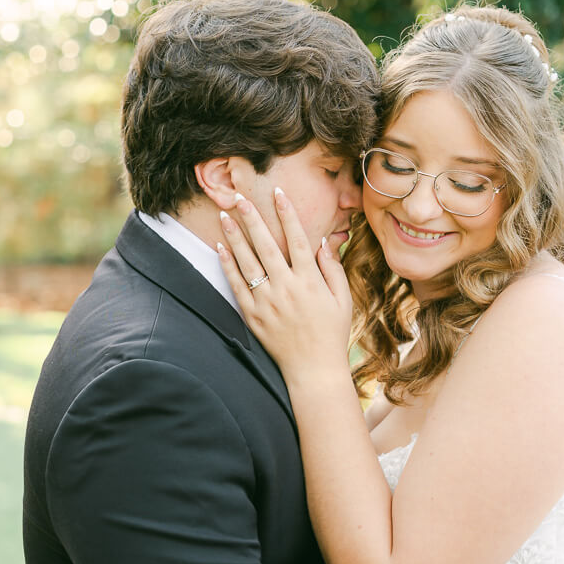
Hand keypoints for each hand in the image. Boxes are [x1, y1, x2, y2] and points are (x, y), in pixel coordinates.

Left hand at [217, 189, 352, 383]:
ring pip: (247, 262)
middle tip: (239, 197)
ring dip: (235, 236)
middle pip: (266, 245)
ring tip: (224, 215)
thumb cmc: (331, 334)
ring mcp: (267, 302)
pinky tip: (221, 247)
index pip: (298, 240)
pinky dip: (228, 265)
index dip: (287, 214)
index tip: (278, 194)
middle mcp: (287, 288)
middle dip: (252, 218)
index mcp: (311, 282)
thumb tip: (324, 243)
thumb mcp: (343, 300)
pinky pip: (237, 285)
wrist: (313, 369)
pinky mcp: (253, 315)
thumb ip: (333, 270)